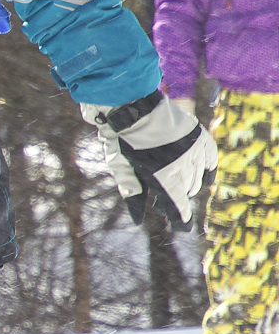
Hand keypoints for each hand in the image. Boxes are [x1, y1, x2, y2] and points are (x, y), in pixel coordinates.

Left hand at [83, 91, 217, 230]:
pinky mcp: (200, 138)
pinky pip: (210, 161)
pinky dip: (206, 171)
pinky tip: (202, 177)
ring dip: (187, 185)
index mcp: (162, 176)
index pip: (177, 206)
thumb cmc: (123, 140)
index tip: (181, 227)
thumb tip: (137, 221)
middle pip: (185, 192)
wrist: (135, 106)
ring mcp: (193, 151)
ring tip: (173, 184)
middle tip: (160, 200)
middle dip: (175, 197)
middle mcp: (182, 166)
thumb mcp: (122, 169)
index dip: (180, 219)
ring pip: (197, 179)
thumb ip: (132, 194)